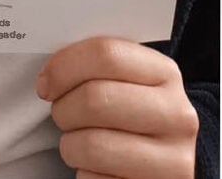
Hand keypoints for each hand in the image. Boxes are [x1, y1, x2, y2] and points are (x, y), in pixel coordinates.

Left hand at [37, 37, 198, 178]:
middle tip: (62, 114)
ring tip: (78, 141)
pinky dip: (85, 174)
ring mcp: (172, 159)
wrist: (163, 160)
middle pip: (95, 99)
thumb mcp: (127, 80)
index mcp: (165, 73)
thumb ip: (97, 65)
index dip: (64, 67)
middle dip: (63, 108)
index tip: (46, 83)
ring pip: (92, 145)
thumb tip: (50, 72)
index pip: (106, 54)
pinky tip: (96, 166)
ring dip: (70, 145)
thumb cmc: (132, 112)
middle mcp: (176, 114)